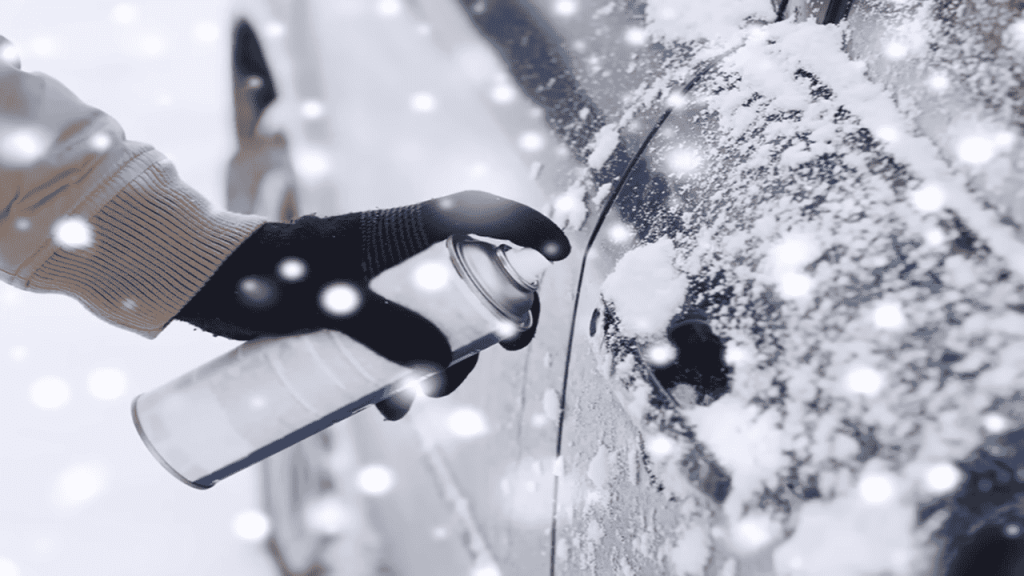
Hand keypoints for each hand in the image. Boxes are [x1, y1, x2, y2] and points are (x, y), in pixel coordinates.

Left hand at [174, 191, 570, 419]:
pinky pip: (402, 340)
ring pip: (437, 319)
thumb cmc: (271, 276)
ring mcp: (384, 283)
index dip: (525, 228)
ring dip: (442, 362)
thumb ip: (387, 333)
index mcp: (403, 229)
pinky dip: (403, 373)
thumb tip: (438, 375)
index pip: (478, 214)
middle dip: (492, 320)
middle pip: (470, 281)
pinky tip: (386, 407)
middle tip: (497, 352)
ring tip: (416, 403)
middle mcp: (401, 253)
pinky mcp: (361, 311)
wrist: (214, 285)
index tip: (558, 252)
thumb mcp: (332, 303)